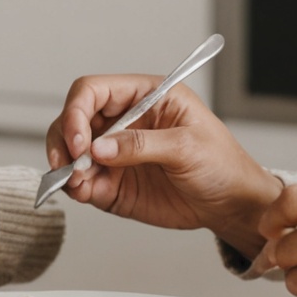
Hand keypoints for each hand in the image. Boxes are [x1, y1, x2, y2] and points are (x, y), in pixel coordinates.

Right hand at [49, 75, 279, 252]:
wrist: (232, 205)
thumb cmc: (222, 164)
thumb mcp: (188, 146)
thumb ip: (142, 145)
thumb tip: (100, 149)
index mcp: (145, 96)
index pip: (94, 91)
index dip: (77, 111)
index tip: (80, 141)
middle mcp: (123, 121)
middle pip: (73, 119)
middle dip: (65, 140)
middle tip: (71, 163)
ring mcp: (115, 153)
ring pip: (70, 151)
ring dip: (65, 166)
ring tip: (78, 183)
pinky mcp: (113, 183)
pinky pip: (81, 182)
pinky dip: (74, 188)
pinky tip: (83, 192)